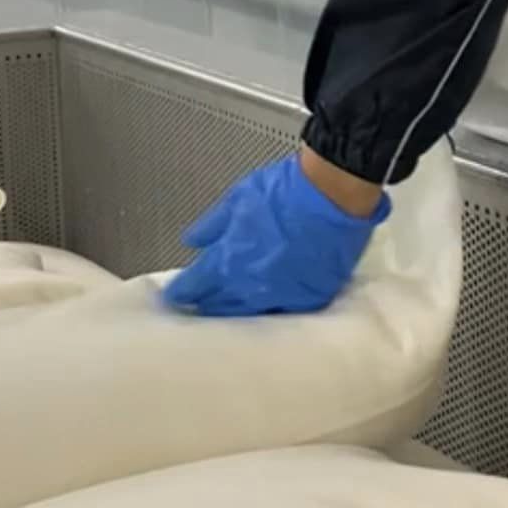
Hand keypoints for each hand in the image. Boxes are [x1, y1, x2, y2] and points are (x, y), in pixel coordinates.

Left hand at [162, 151, 390, 317]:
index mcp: (228, 261)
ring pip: (250, 315)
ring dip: (236, 312)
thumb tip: (190, 241)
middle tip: (197, 306)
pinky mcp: (310, 300)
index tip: (174, 295)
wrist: (333, 195)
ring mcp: (282, 298)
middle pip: (219, 306)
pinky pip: (283, 313)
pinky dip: (271, 310)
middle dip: (205, 305)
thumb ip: (212, 225)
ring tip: (227, 312)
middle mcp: (251, 287)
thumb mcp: (238, 200)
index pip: (195, 286)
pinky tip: (264, 308)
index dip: (182, 292)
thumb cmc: (285, 192)